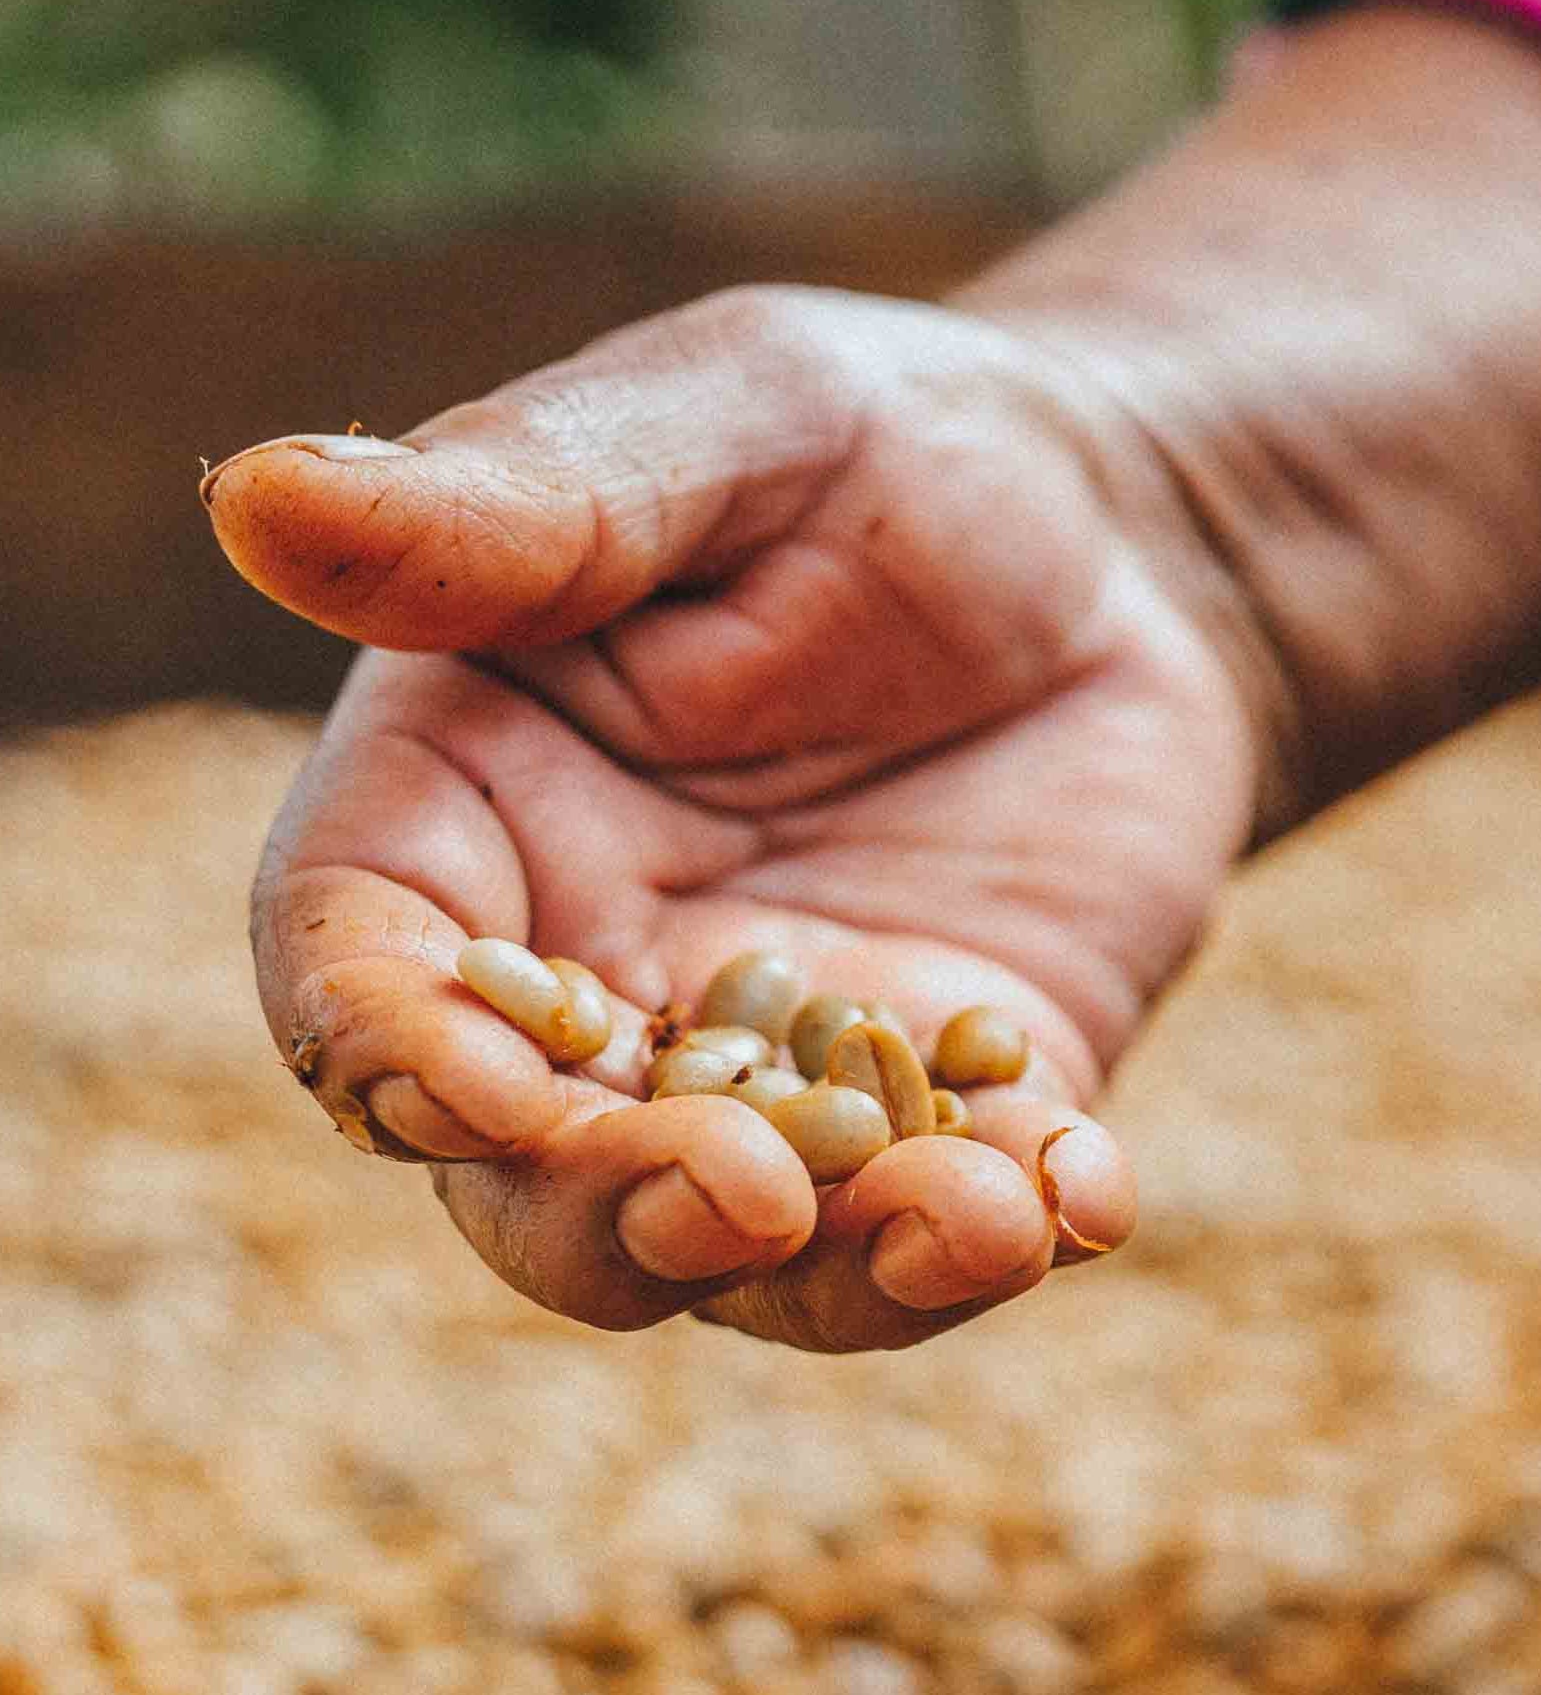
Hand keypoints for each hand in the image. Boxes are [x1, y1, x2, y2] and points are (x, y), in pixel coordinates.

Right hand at [215, 287, 1271, 1347]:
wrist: (1131, 536)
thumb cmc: (883, 442)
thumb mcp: (725, 421)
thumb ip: (516, 506)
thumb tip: (256, 498)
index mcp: (467, 811)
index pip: (359, 970)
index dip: (386, 1050)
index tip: (466, 1089)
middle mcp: (594, 980)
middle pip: (527, 1176)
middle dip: (610, 1214)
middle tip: (739, 1196)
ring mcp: (777, 1074)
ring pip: (744, 1252)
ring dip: (837, 1273)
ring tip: (970, 1224)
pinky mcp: (957, 1115)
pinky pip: (959, 1225)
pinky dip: (1017, 1231)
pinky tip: (1090, 1193)